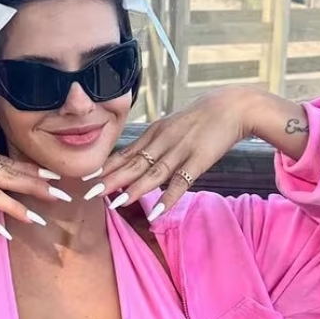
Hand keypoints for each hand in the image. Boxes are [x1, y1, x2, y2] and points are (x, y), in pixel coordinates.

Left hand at [97, 86, 301, 220]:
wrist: (232, 106)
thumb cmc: (202, 118)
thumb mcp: (172, 125)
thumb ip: (155, 142)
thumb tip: (137, 160)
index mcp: (154, 133)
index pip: (125, 153)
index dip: (106, 167)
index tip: (87, 178)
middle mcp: (163, 141)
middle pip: (132, 164)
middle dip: (110, 180)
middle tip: (89, 193)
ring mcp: (180, 151)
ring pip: (152, 173)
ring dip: (133, 189)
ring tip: (114, 204)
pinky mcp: (199, 160)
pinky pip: (180, 182)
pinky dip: (167, 198)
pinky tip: (154, 212)